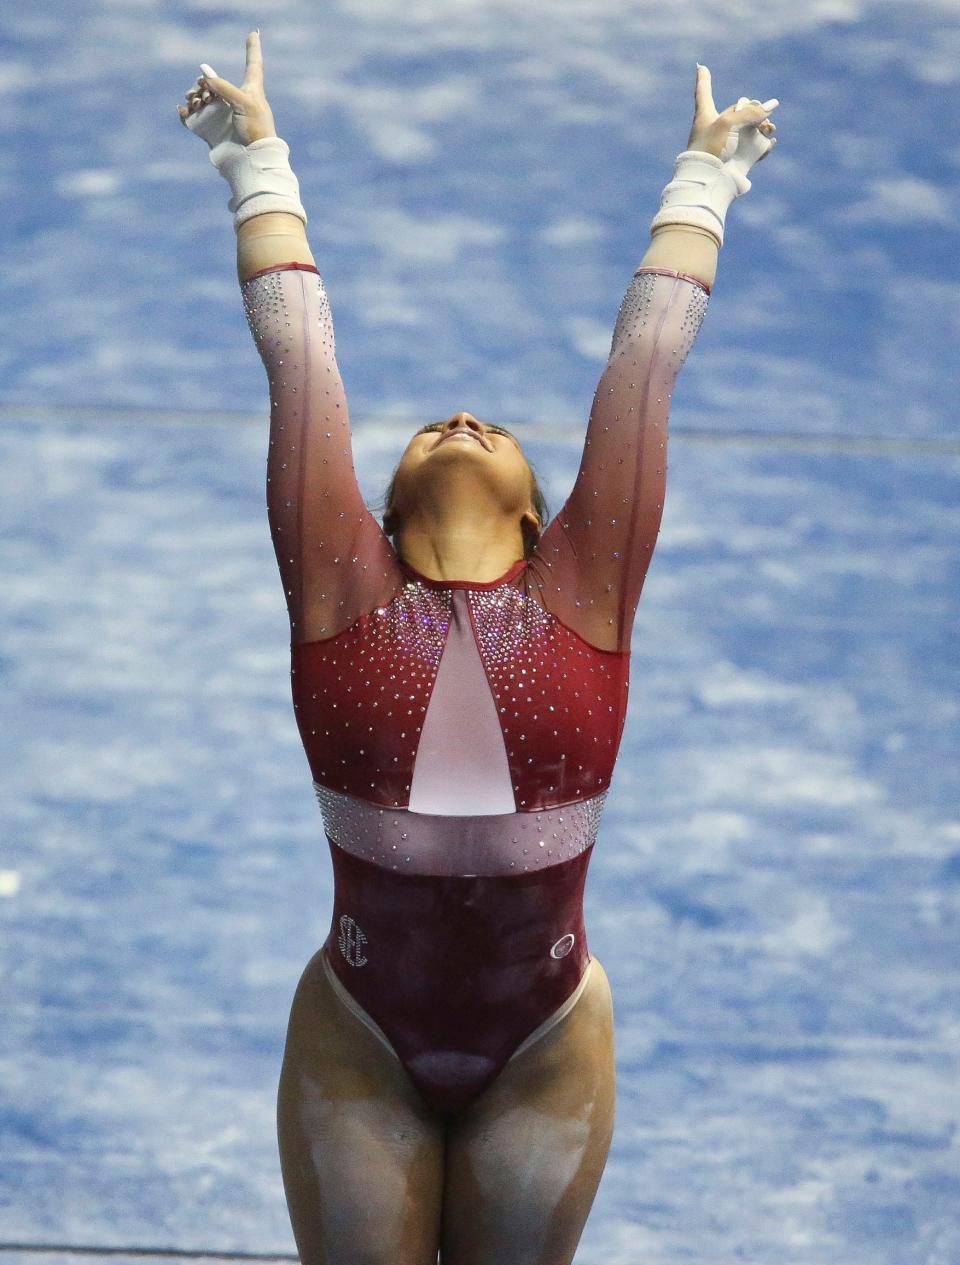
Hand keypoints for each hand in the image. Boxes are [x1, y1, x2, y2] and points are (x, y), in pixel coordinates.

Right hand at [177, 30, 276, 145]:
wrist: (252, 159)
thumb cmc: (256, 129)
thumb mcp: (243, 102)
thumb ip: (223, 86)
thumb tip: (204, 72)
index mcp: (251, 91)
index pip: (253, 64)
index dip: (253, 49)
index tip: (255, 33)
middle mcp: (236, 100)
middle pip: (214, 82)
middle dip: (204, 83)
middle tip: (203, 92)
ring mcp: (223, 115)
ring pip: (202, 98)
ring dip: (194, 96)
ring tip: (193, 102)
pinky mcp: (213, 130)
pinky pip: (194, 118)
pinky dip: (186, 114)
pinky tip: (183, 111)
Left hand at [687, 64, 777, 164]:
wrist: (709, 180)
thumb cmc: (711, 148)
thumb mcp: (730, 123)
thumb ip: (751, 112)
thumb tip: (773, 106)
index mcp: (705, 116)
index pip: (703, 93)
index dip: (703, 80)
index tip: (700, 66)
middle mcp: (716, 127)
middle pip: (738, 110)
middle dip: (754, 109)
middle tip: (762, 116)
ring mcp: (728, 143)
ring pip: (750, 127)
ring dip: (763, 124)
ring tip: (770, 129)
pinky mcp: (739, 158)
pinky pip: (756, 146)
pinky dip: (765, 142)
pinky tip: (771, 141)